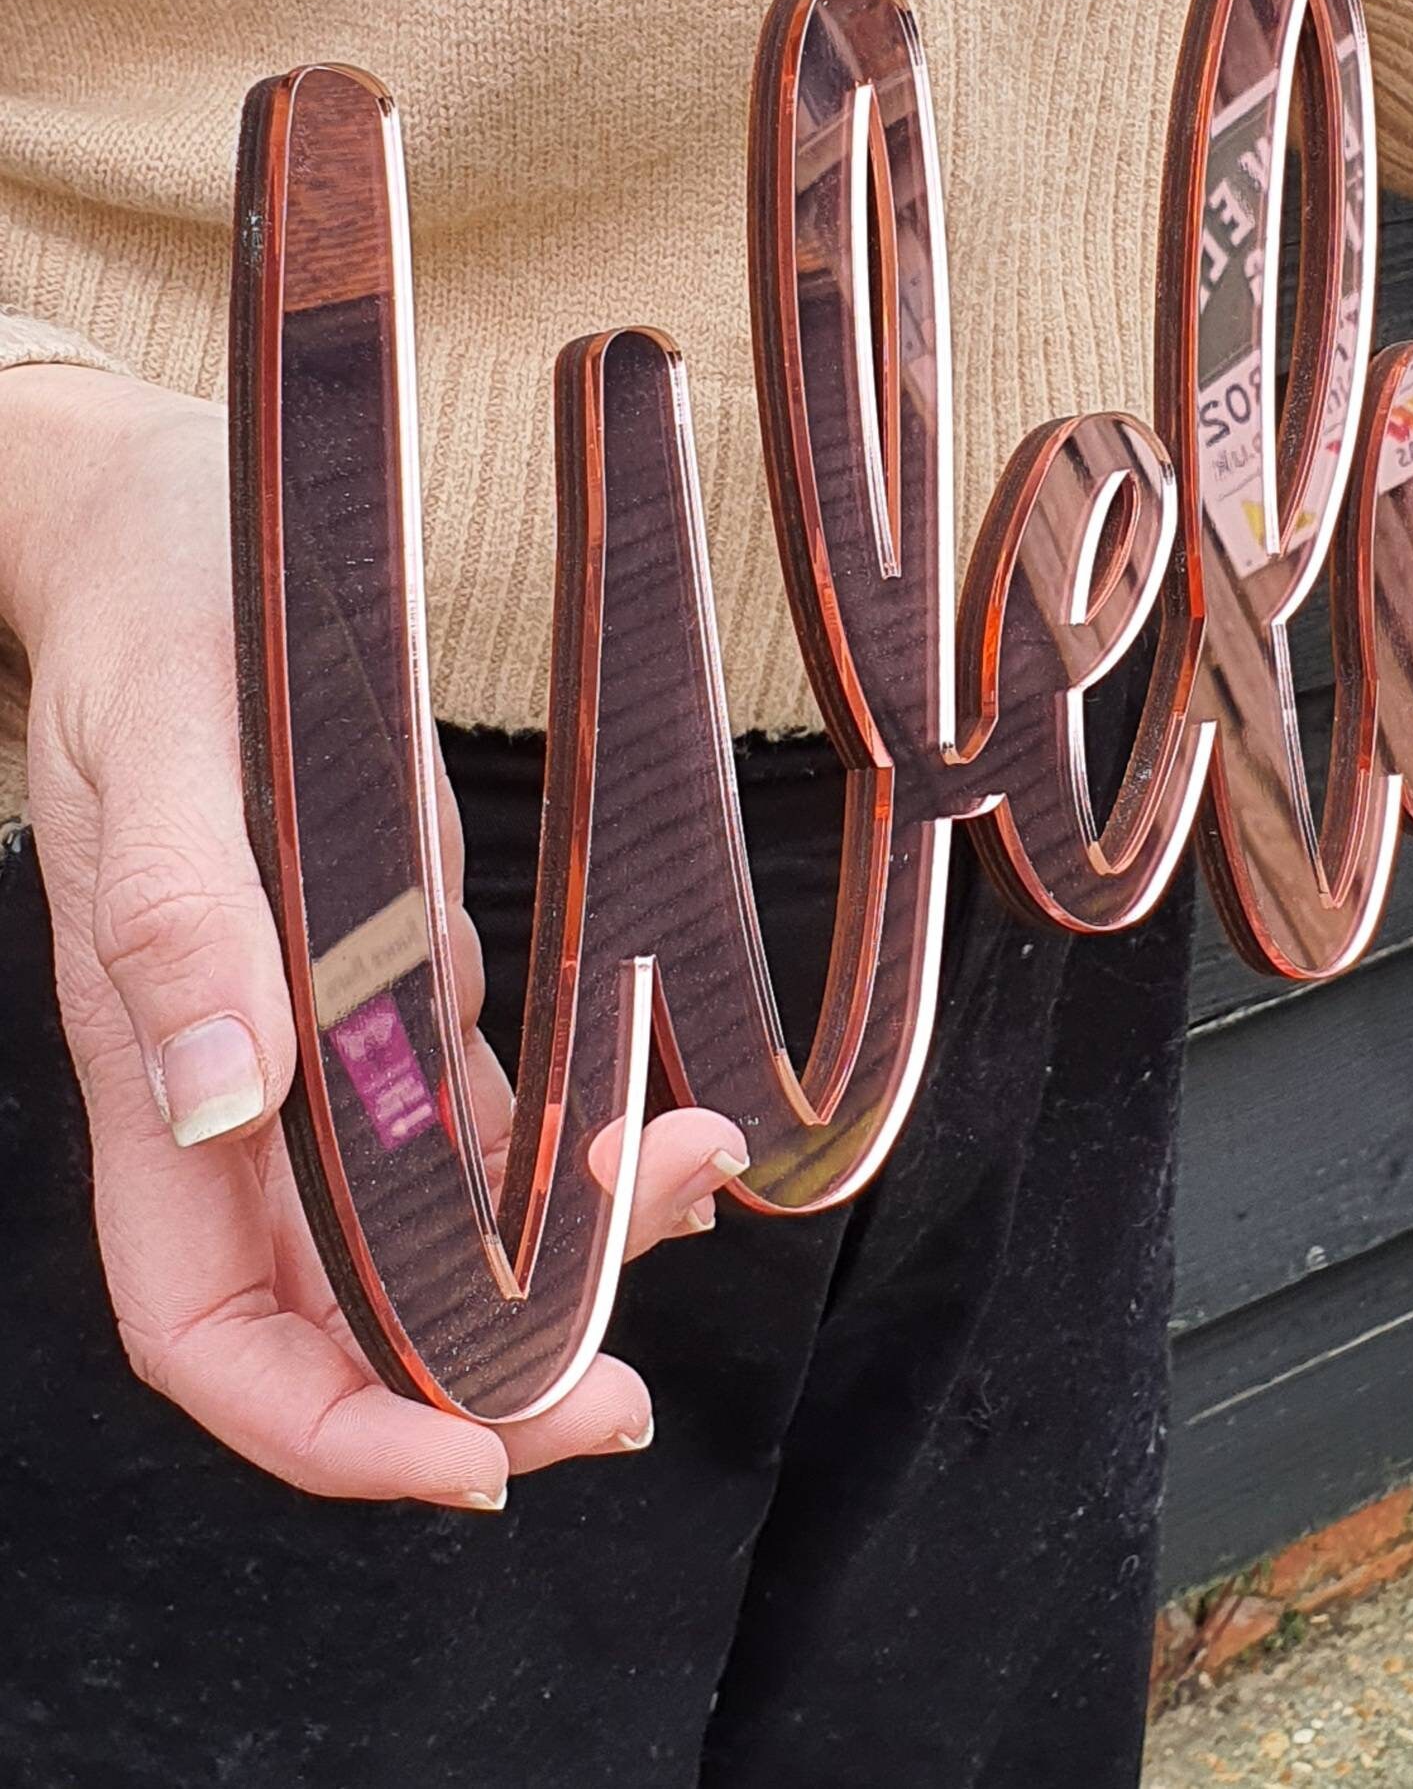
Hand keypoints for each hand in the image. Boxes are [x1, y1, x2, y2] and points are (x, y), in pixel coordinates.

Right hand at [0, 364, 748, 1509]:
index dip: (323, 1422)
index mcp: (154, 1059)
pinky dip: (554, 1145)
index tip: (467, 1466)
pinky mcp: (383, 964)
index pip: (209, 1321)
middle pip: (336, 1305)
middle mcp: (238, 1075)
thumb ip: (180, 924)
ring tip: (687, 1208)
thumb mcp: (165, 744)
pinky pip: (469, 1105)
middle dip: (469, 1383)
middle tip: (621, 1404)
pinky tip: (650, 1141)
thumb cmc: (160, 607)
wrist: (171, 516)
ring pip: (421, 1216)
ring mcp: (315, 1027)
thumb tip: (214, 1108)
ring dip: (546, 1255)